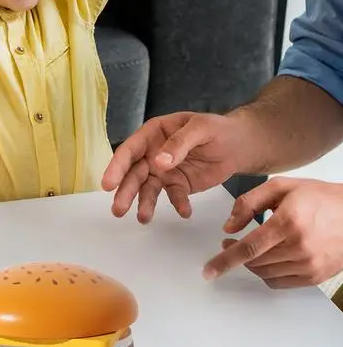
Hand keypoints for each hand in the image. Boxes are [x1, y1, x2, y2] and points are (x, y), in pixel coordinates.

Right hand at [101, 112, 245, 222]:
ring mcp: (163, 171)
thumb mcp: (201, 128)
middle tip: (118, 210)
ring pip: (148, 188)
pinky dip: (178, 204)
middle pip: (133, 173)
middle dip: (125, 191)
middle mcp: (152, 153)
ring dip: (144, 203)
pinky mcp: (178, 185)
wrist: (239, 144)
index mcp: (153, 134)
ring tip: (144, 219)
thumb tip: (159, 162)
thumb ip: (180, 143)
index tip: (108, 184)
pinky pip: (174, 196)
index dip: (116, 167)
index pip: (130, 150)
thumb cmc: (217, 129)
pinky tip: (185, 212)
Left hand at [203, 178, 342, 287]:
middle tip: (230, 242)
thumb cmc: (319, 197)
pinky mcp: (316, 276)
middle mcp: (300, 247)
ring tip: (251, 247)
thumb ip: (249, 203)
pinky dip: (267, 273)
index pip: (249, 248)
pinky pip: (280, 282)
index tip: (209, 270)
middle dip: (235, 255)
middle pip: (254, 262)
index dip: (225, 261)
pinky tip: (267, 259)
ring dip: (250, 264)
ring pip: (265, 273)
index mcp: (288, 222)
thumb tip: (229, 226)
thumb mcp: (281, 187)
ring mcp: (310, 265)